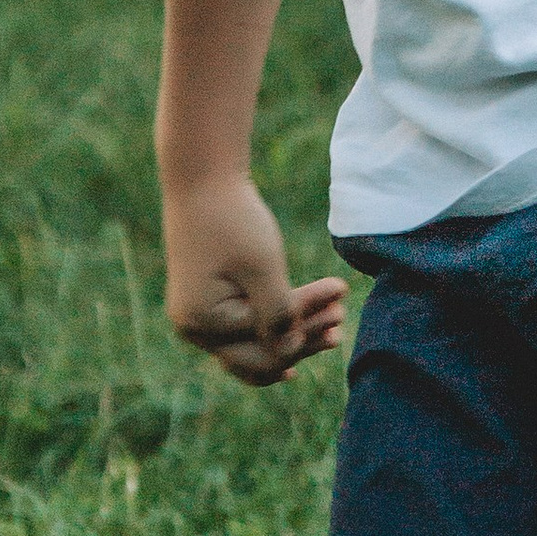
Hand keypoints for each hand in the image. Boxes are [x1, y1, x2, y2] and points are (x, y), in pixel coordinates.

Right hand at [163, 175, 346, 386]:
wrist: (202, 179)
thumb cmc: (233, 220)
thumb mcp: (263, 268)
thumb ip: (278, 315)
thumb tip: (289, 356)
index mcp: (202, 324)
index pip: (266, 345)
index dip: (305, 332)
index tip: (339, 304)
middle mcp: (194, 330)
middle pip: (258, 356)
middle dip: (303, 338)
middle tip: (341, 317)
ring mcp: (200, 319)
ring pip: (255, 343)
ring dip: (296, 332)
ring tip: (337, 317)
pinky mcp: (210, 304)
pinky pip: (247, 327)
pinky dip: (277, 322)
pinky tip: (307, 333)